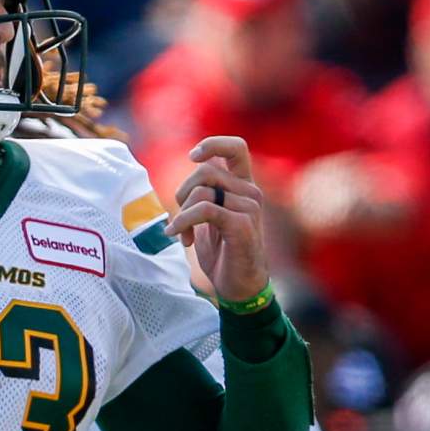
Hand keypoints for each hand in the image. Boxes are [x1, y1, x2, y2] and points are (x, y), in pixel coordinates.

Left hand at [164, 136, 268, 301]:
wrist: (237, 286)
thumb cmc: (222, 251)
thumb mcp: (209, 216)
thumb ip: (203, 193)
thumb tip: (190, 171)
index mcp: (242, 186)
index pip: (236, 148)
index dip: (213, 144)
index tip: (193, 156)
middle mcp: (250, 193)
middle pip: (205, 172)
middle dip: (182, 193)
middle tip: (179, 219)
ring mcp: (249, 208)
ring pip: (202, 192)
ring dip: (182, 214)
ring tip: (182, 234)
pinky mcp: (243, 225)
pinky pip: (203, 210)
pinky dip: (184, 222)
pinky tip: (181, 238)